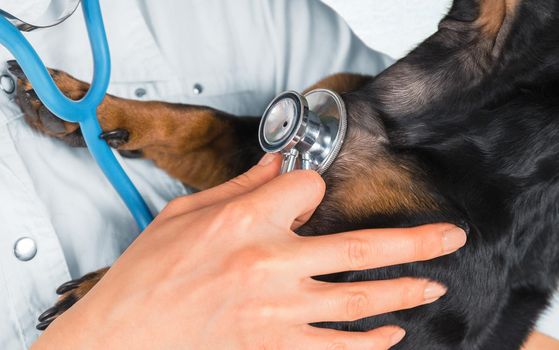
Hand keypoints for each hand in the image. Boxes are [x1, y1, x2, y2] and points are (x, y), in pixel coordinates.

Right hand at [33, 154, 466, 349]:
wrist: (123, 337)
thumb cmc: (147, 274)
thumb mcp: (186, 214)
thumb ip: (242, 188)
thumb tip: (280, 166)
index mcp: (244, 221)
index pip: (308, 188)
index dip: (312, 185)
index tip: (309, 192)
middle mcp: (270, 264)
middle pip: (360, 246)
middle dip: (415, 241)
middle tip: (450, 238)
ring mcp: (277, 311)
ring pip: (359, 300)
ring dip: (403, 291)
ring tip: (433, 284)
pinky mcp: (274, 345)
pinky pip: (335, 346)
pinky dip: (369, 341)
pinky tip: (390, 333)